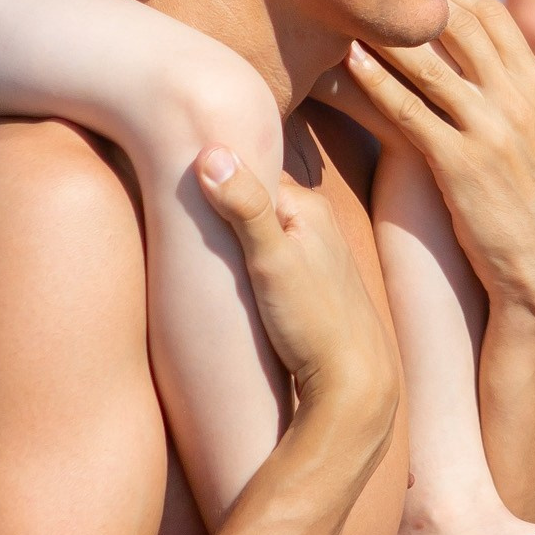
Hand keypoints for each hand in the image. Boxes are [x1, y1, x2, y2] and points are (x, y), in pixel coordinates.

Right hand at [196, 148, 397, 433]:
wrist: (354, 380)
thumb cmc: (313, 321)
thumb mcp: (271, 261)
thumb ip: (245, 208)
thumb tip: (212, 154)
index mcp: (308, 205)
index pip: (248, 175)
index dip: (213, 183)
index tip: (180, 199)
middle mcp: (317, 222)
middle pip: (254, 202)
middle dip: (223, 212)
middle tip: (188, 231)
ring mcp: (316, 254)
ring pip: (261, 232)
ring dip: (236, 241)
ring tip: (209, 260)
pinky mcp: (311, 284)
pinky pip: (270, 257)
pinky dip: (250, 262)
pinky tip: (239, 283)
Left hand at [341, 0, 534, 336]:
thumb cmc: (527, 202)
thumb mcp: (532, 136)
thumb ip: (506, 93)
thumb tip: (473, 56)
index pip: (491, 14)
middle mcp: (518, 99)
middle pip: (459, 26)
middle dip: (412, 3)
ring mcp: (491, 131)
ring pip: (429, 64)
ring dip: (384, 36)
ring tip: (346, 14)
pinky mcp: (460, 165)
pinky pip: (410, 111)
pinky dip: (377, 82)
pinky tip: (349, 64)